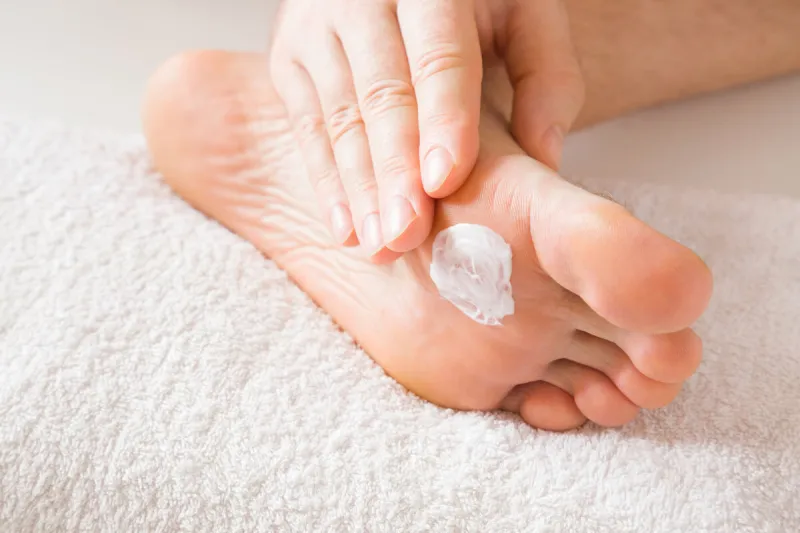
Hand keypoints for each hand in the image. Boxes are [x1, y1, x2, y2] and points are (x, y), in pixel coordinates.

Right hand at [269, 0, 583, 258]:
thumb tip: (542, 158)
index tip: (446, 180)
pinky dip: (326, 181)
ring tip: (381, 243)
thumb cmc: (472, 0)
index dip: (442, 118)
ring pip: (339, 116)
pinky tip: (346, 227)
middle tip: (408, 232)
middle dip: (395, 170)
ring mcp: (316, 25)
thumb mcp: (523, 12)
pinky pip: (306, 126)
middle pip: (380, 93)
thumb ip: (544, 74)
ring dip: (360, 188)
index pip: (438, 55)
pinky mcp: (289, 56)